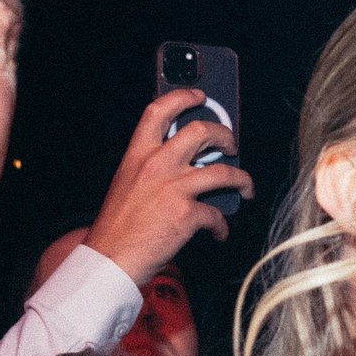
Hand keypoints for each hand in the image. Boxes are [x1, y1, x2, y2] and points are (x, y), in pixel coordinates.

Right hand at [84, 94, 254, 284]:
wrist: (110, 259)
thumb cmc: (118, 226)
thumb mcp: (128, 183)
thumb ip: (152, 167)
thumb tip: (187, 163)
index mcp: (138, 154)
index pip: (159, 110)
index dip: (183, 96)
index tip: (200, 96)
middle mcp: (157, 165)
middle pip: (201, 132)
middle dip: (225, 135)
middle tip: (231, 145)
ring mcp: (174, 188)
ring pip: (223, 171)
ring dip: (241, 179)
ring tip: (245, 187)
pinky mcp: (187, 215)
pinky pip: (217, 215)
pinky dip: (222, 226)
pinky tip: (219, 232)